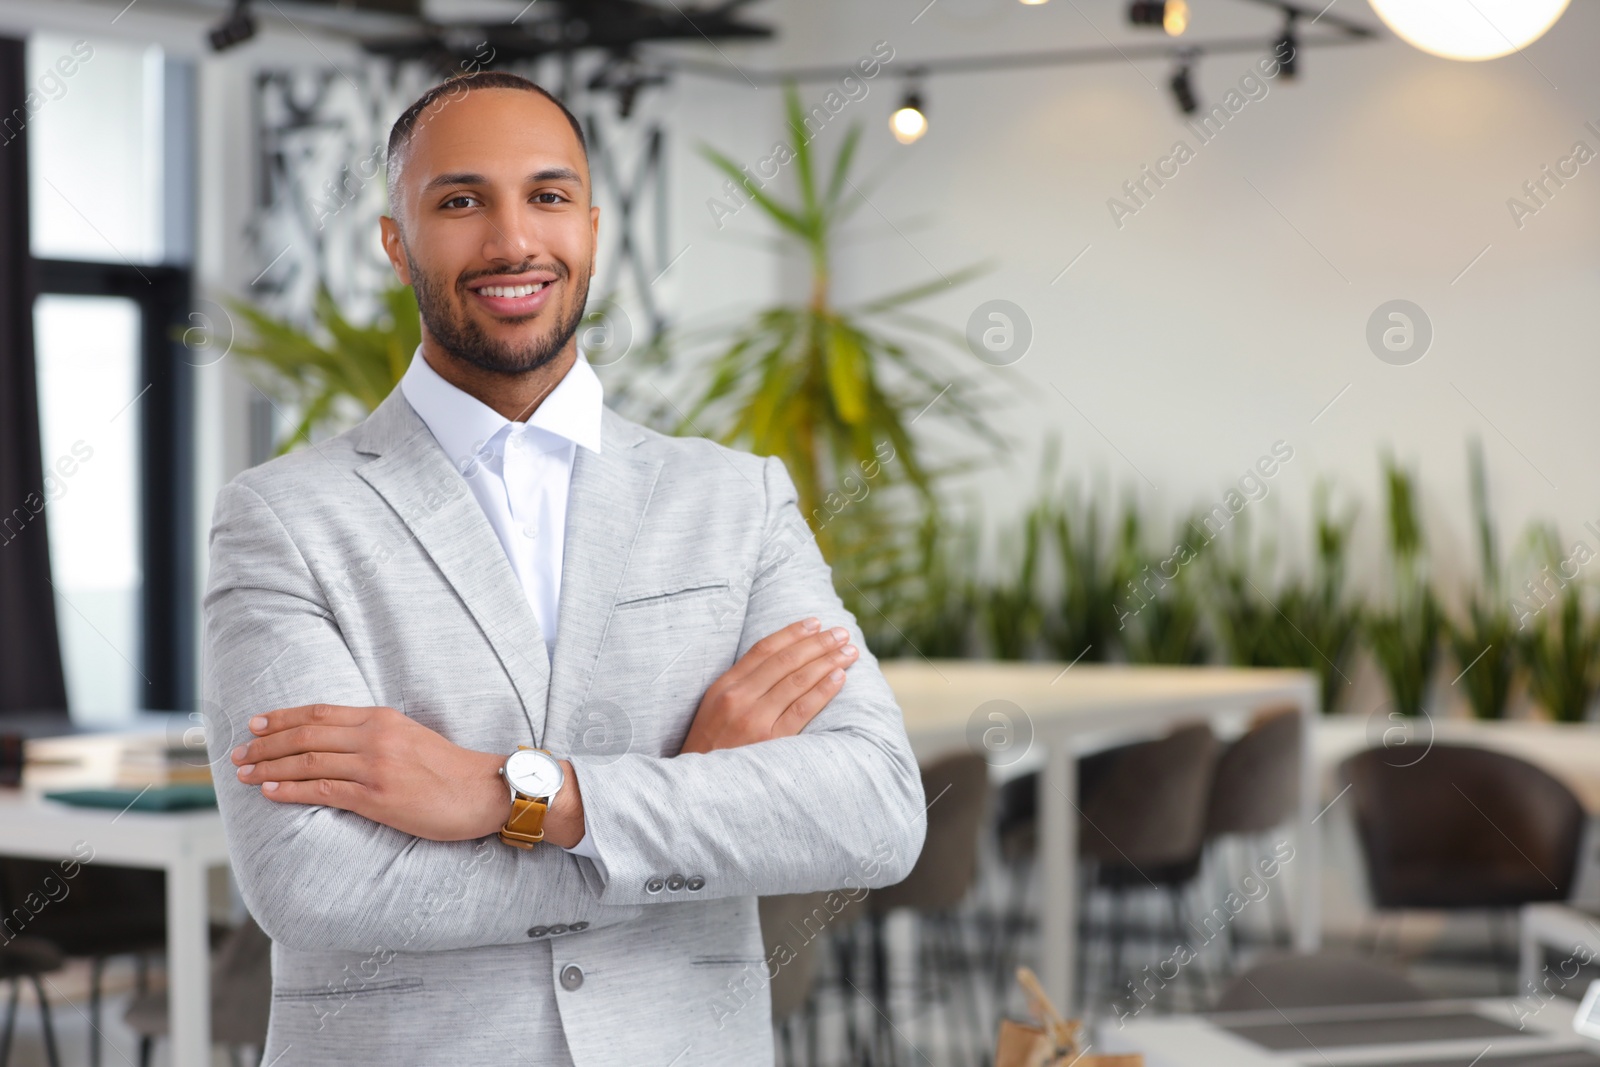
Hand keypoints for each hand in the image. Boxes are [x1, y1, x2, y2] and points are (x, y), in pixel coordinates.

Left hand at [230, 704, 528, 842]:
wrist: (485, 791)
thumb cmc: (451, 770)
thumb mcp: (412, 737)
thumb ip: (376, 735)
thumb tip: (338, 742)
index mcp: (382, 719)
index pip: (320, 713)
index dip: (283, 717)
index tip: (256, 722)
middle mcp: (374, 737)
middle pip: (306, 735)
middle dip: (266, 743)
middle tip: (239, 752)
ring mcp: (374, 766)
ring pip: (308, 762)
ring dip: (270, 767)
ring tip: (244, 773)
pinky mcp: (377, 797)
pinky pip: (323, 790)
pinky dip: (291, 790)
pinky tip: (270, 791)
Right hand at [680, 616, 858, 754]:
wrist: (699, 789)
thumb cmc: (710, 746)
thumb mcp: (713, 707)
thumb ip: (740, 685)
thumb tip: (779, 662)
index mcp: (724, 686)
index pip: (764, 649)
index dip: (792, 632)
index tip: (814, 622)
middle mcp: (739, 698)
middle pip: (786, 661)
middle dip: (818, 643)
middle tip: (841, 633)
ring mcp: (754, 720)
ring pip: (798, 681)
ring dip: (828, 662)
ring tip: (848, 652)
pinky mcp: (770, 742)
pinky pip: (802, 710)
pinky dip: (823, 690)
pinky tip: (839, 678)